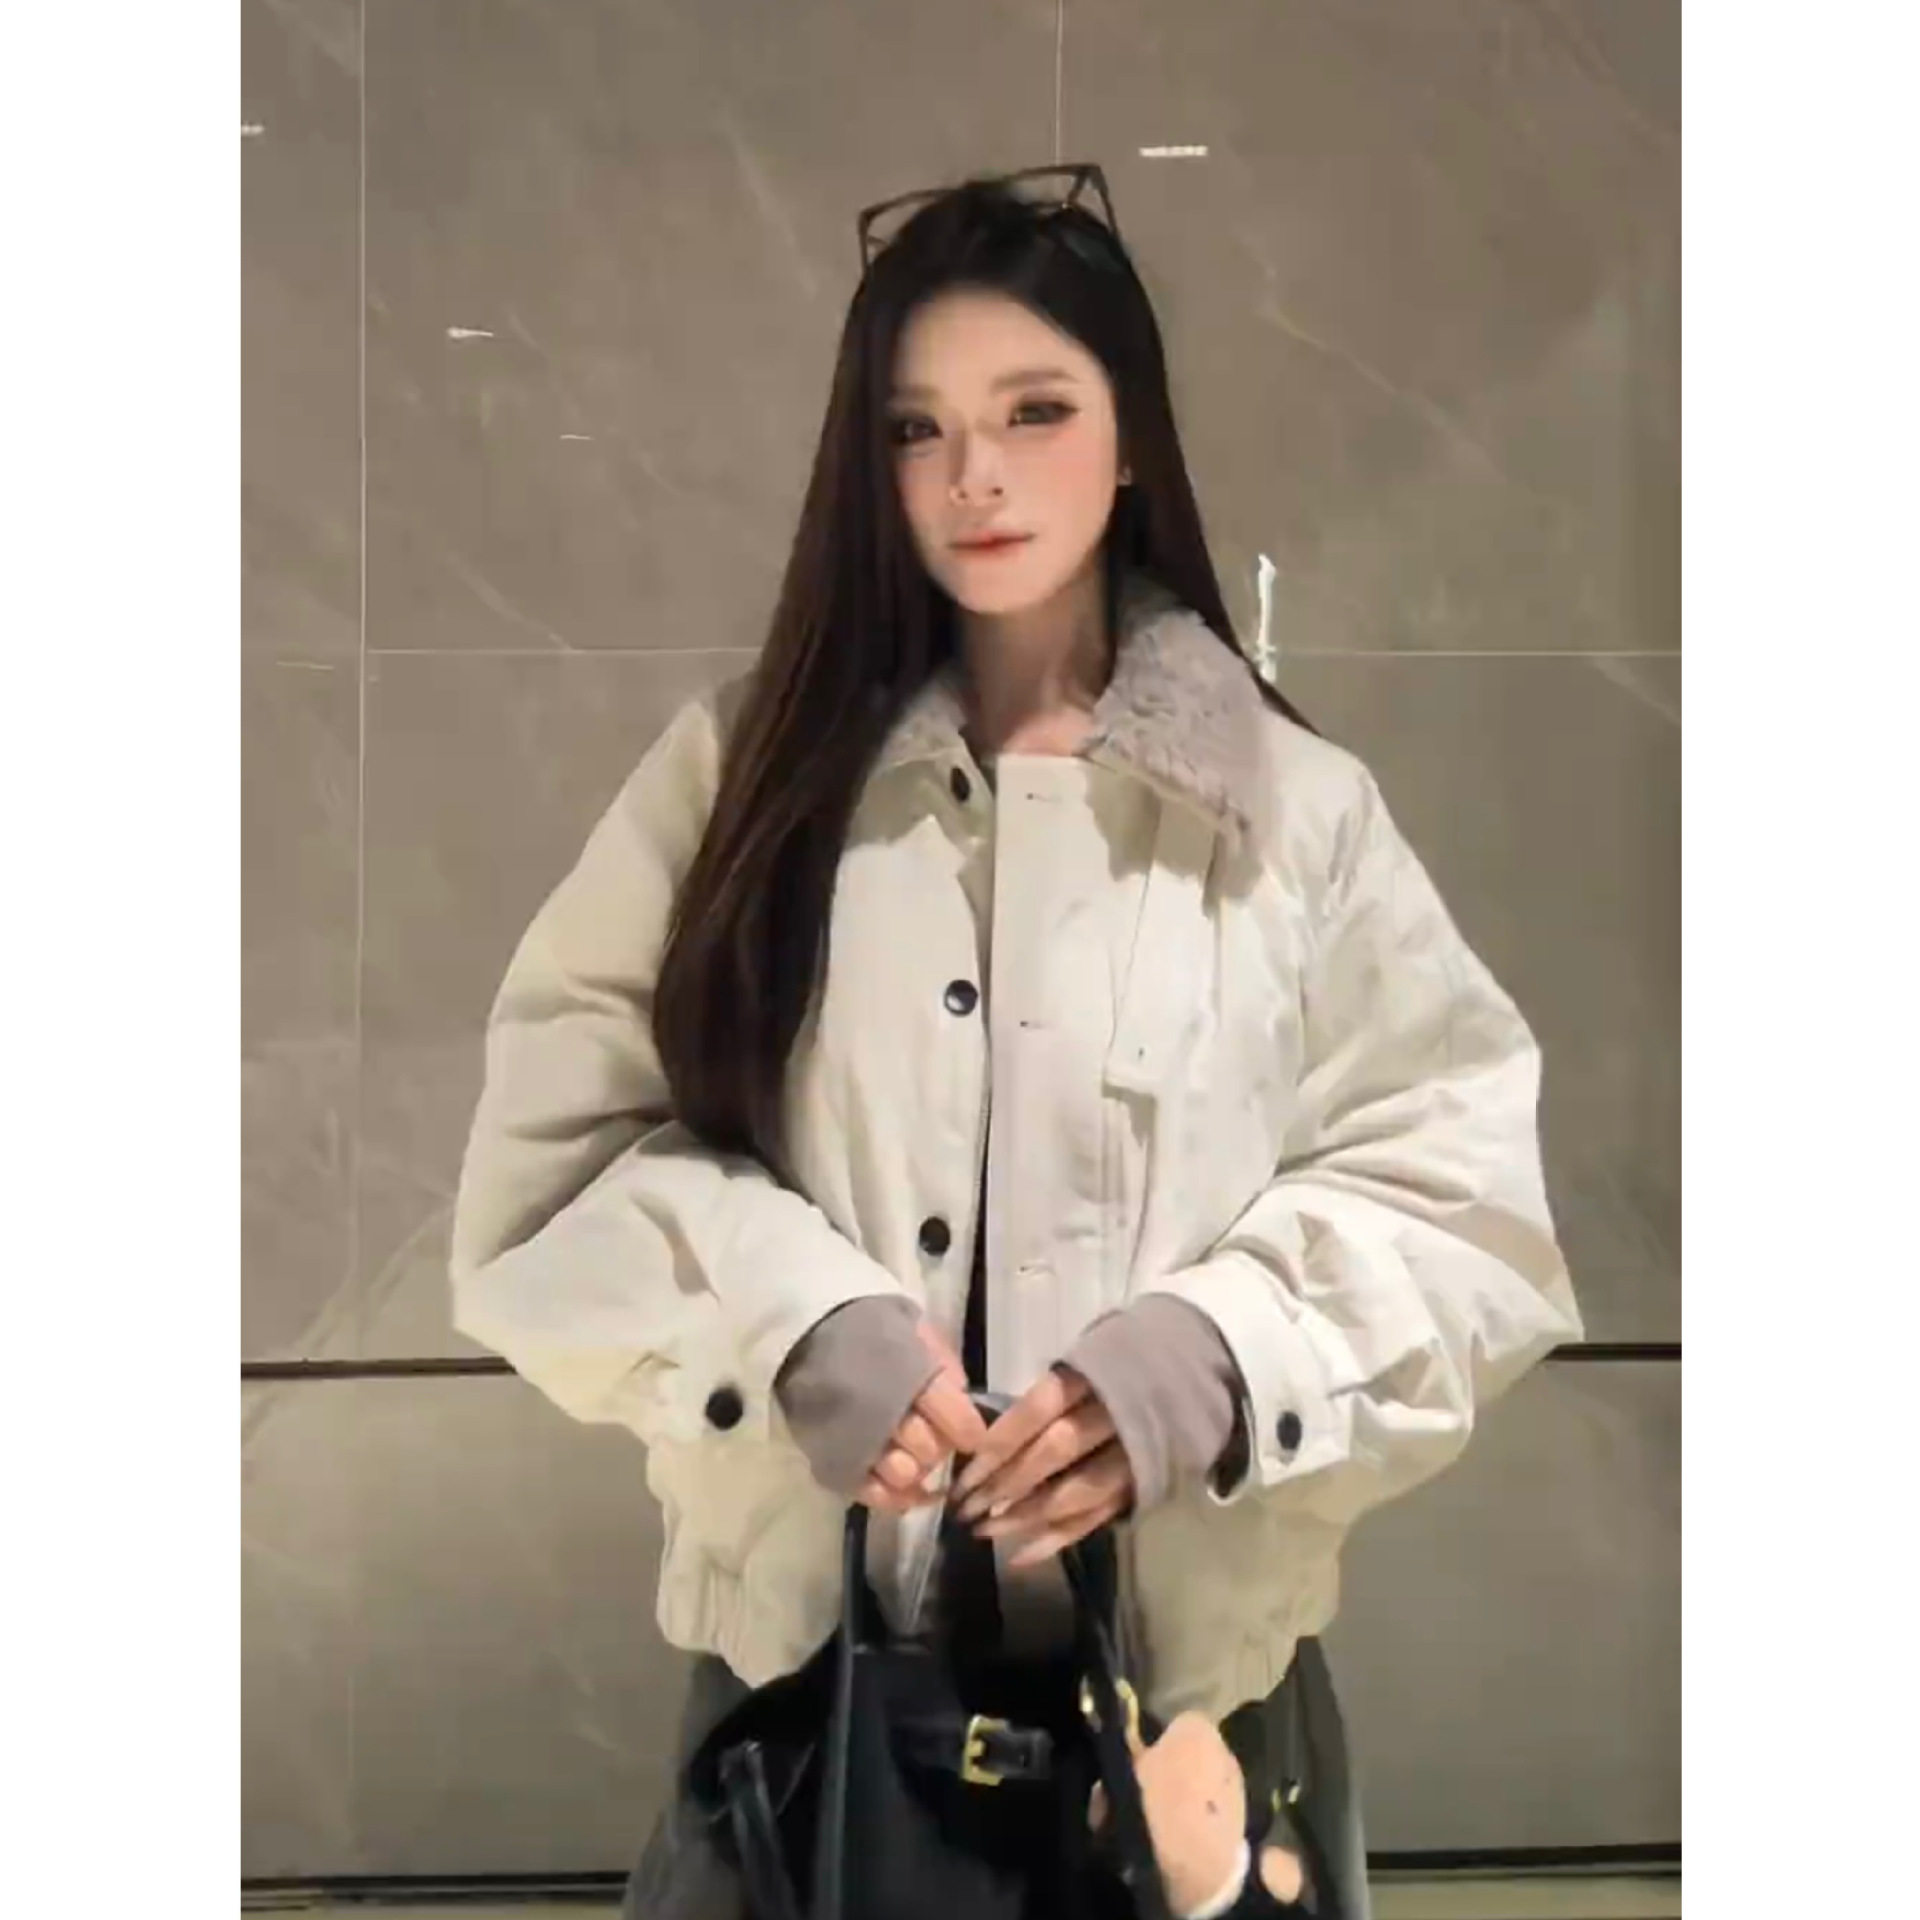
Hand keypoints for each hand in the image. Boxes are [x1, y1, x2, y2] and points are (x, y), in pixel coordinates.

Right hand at [855, 1319, 990, 1513]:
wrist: (803, 1335)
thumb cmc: (866, 1330)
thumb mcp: (912, 1328)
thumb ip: (941, 1359)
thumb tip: (963, 1395)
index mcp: (911, 1375)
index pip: (959, 1422)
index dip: (969, 1432)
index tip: (968, 1433)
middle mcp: (886, 1413)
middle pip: (931, 1451)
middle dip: (936, 1447)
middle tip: (929, 1435)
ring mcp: (858, 1442)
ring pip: (904, 1476)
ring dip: (913, 1469)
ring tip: (907, 1454)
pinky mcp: (836, 1463)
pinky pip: (874, 1495)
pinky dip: (893, 1496)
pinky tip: (902, 1487)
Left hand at [949, 1366, 1135, 1566]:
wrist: (1201, 1374)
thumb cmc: (1127, 1364)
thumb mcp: (1090, 1359)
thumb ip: (1051, 1393)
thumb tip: (990, 1429)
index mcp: (1093, 1375)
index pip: (1035, 1412)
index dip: (998, 1445)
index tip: (965, 1473)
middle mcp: (1114, 1416)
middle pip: (1053, 1453)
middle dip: (1006, 1484)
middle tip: (966, 1509)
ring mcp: (1132, 1456)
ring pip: (1074, 1493)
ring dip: (1026, 1517)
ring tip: (986, 1532)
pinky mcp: (1142, 1486)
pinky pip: (1096, 1518)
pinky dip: (1057, 1540)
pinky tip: (1021, 1556)